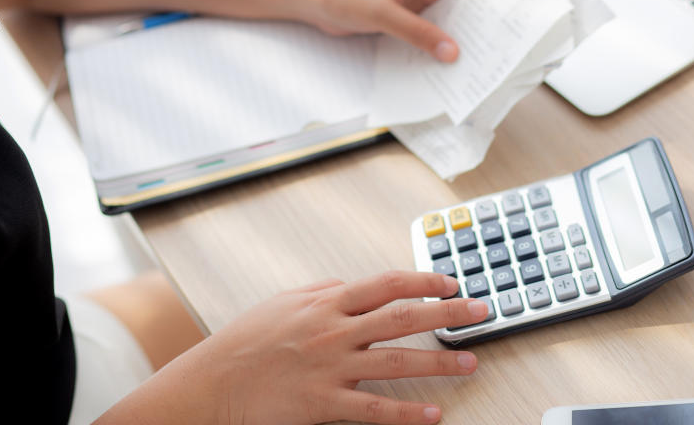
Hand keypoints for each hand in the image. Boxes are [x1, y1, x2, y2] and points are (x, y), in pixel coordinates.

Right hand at [194, 271, 487, 424]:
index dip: (423, 281)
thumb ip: (322, 292)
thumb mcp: (283, 302)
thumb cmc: (244, 342)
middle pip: (403, 317)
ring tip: (470, 363)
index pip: (386, 284)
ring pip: (397, 361)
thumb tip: (352, 285)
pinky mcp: (323, 404)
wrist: (212, 384)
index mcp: (326, 303)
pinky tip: (432, 413)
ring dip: (439, 363)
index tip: (451, 282)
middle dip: (447, 313)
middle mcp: (334, 331)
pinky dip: (406, 413)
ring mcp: (331, 368)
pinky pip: (374, 410)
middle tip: (481, 313)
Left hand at [305, 0, 534, 61]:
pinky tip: (460, 57)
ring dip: (471, 27)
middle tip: (525, 19)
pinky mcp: (411, 13)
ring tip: (498, 46)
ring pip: (456, 10)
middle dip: (495, 1)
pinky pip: (438, 26)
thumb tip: (452, 52)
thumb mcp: (378, 11)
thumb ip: (415, 32)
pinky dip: (449, 39)